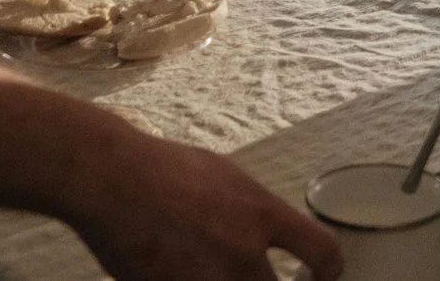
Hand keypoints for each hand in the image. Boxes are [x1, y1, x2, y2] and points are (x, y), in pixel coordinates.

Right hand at [71, 126, 342, 280]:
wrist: (109, 179)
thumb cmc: (164, 169)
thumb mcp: (226, 176)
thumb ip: (254, 213)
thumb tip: (267, 239)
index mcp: (261, 215)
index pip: (322, 252)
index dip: (330, 273)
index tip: (319, 280)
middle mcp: (242, 254)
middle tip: (259, 279)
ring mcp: (207, 280)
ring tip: (206, 266)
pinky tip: (179, 271)